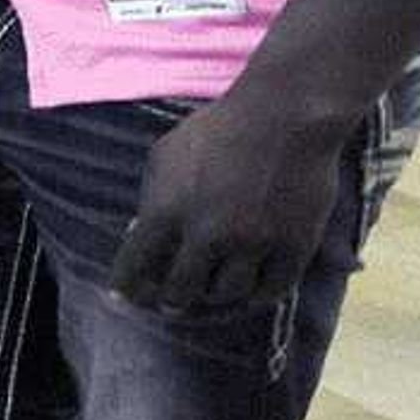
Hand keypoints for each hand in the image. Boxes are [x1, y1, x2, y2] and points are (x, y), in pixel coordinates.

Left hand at [110, 95, 346, 312]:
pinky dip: (256, 295)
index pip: (135, 268)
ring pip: (226, 295)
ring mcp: (252, 244)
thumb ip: (153, 199)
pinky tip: (248, 290)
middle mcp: (206, 235)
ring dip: (215, 296)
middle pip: (180, 291)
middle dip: (171, 299)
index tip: (127, 297)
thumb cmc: (218, 129)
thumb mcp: (165, 156)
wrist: (283, 117)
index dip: (128, 288)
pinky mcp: (293, 248)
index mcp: (166, 212)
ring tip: (210, 292)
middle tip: (171, 301)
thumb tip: (142, 234)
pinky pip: (270, 292)